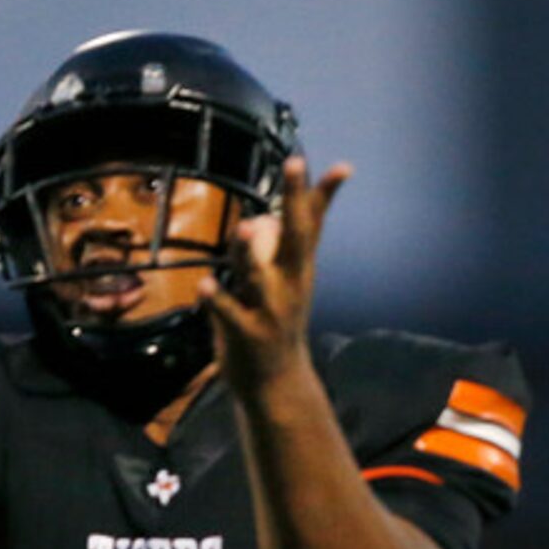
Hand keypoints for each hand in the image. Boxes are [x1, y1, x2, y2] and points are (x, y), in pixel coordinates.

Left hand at [200, 154, 349, 390]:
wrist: (275, 384)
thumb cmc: (274, 326)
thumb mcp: (280, 287)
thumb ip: (269, 252)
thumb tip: (261, 217)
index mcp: (298, 270)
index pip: (312, 225)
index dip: (323, 195)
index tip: (343, 167)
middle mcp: (290, 284)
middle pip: (294, 235)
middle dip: (296, 200)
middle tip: (296, 164)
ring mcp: (269, 310)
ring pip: (259, 274)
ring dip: (250, 253)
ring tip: (245, 228)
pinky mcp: (245, 334)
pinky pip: (227, 311)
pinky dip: (216, 299)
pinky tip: (205, 285)